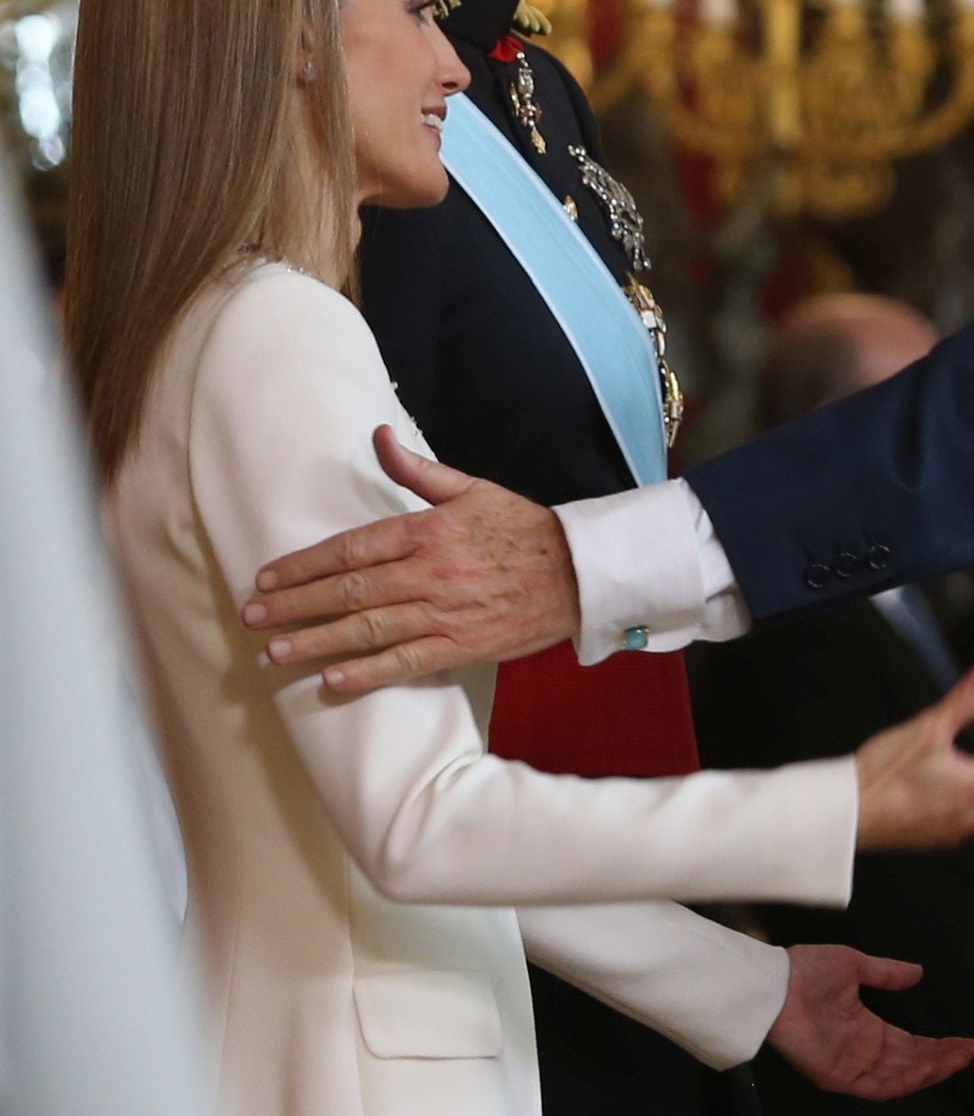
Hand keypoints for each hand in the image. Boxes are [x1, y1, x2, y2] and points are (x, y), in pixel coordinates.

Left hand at [241, 426, 578, 691]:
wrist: (579, 573)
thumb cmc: (523, 528)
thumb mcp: (472, 489)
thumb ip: (418, 470)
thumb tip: (378, 436)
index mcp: (428, 531)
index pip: (351, 549)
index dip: (304, 565)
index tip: (268, 577)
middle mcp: (429, 573)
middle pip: (348, 591)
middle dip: (294, 604)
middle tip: (252, 616)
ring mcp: (444, 612)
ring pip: (367, 629)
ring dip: (315, 640)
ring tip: (273, 652)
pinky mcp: (461, 645)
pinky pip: (405, 662)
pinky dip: (366, 673)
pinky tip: (330, 679)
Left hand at [767, 944, 973, 1099]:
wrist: (774, 983)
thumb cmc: (805, 970)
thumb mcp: (854, 965)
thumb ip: (885, 973)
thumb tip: (916, 972)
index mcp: (865, 1027)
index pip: (909, 1044)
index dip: (938, 1045)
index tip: (965, 1041)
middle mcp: (862, 1050)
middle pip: (911, 1064)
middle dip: (942, 1059)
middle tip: (969, 1052)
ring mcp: (851, 1066)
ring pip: (900, 1078)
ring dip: (929, 1070)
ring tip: (955, 1059)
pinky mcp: (839, 1076)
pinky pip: (876, 1086)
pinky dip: (903, 1081)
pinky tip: (925, 1070)